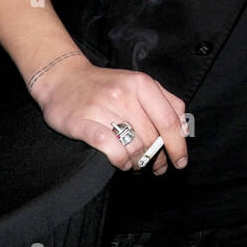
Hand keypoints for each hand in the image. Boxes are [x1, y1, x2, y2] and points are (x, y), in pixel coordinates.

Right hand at [30, 55, 188, 173]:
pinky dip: (120, 161)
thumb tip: (183, 130)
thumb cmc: (106, 86)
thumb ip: (165, 102)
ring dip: (139, 162)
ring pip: (134, 146)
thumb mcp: (138, 85)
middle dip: (158, 158)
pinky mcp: (82, 123)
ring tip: (137, 164)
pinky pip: (110, 149)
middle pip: (153, 137)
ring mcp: (102, 108)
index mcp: (141, 83)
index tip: (181, 160)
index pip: (169, 119)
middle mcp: (124, 94)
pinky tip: (122, 163)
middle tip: (156, 167)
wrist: (63, 79)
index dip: (178, 144)